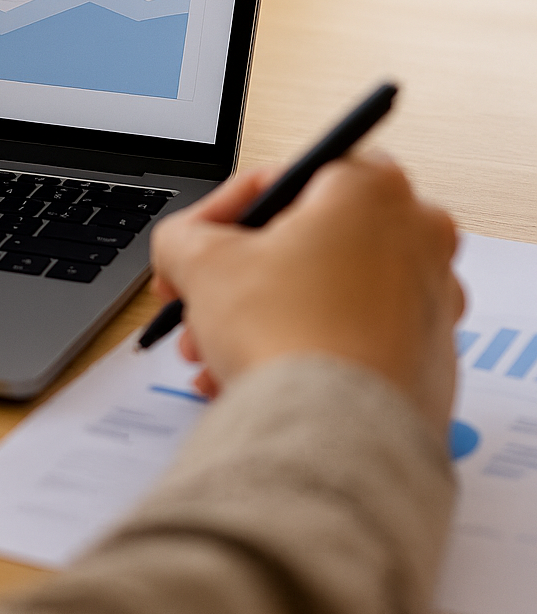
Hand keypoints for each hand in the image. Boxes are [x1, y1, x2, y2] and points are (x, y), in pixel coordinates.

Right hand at [148, 152, 462, 427]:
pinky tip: (248, 376)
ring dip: (258, 317)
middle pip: (303, 241)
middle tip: (200, 299)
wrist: (335, 435)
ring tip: (213, 351)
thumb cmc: (289, 337)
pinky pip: (347, 338)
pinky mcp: (429, 357)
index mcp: (373, 190)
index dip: (219, 214)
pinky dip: (298, 349)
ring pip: (322, 293)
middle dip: (238, 277)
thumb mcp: (201, 263)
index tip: (192, 244)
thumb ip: (182, 236)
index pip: (279, 179)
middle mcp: (418, 236)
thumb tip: (182, 244)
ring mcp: (431, 300)